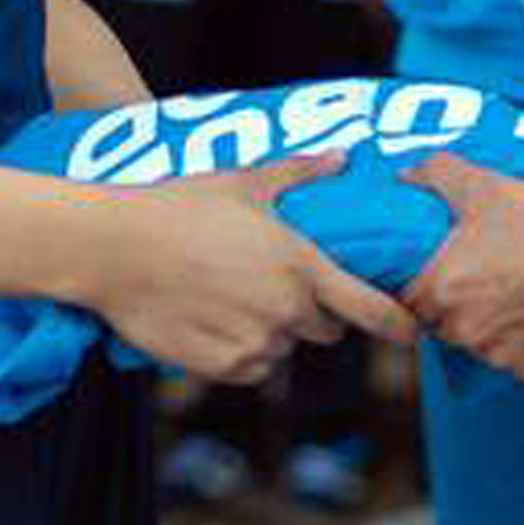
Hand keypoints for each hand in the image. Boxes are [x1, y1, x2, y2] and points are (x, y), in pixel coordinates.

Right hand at [77, 149, 415, 382]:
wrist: (112, 248)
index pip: (369, 309)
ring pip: (280, 350)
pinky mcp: (221, 367)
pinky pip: (247, 368)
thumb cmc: (177, 207)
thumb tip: (341, 156)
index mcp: (301, 267)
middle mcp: (286, 311)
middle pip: (322, 331)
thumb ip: (299, 174)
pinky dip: (237, 352)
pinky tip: (209, 319)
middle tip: (270, 284)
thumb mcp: (242, 182)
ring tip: (227, 297)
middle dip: (308, 313)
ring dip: (268, 333)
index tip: (411, 333)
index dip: (396, 324)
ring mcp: (254, 343)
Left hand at [403, 153, 523, 379]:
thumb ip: (437, 176)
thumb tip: (407, 175)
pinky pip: (515, 358)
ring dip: (489, 324)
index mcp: (442, 288)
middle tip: (487, 274)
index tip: (446, 267)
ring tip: (518, 290)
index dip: (425, 281)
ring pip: (479, 342)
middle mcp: (464, 330)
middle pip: (442, 323)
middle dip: (457, 302)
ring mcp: (499, 353)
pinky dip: (523, 341)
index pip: (409, 299)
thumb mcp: (487, 187)